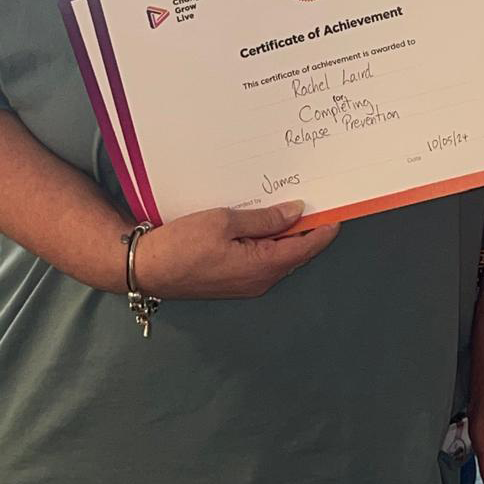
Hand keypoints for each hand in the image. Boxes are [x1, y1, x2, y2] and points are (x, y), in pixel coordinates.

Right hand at [133, 201, 338, 300]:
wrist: (146, 266)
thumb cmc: (182, 244)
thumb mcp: (226, 221)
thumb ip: (265, 219)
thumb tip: (296, 212)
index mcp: (262, 267)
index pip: (307, 247)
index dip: (325, 228)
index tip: (337, 209)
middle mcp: (259, 280)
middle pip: (296, 253)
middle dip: (308, 228)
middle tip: (316, 200)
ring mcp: (246, 283)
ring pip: (279, 256)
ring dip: (287, 234)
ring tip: (291, 206)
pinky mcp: (234, 280)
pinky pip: (262, 260)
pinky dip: (270, 241)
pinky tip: (264, 222)